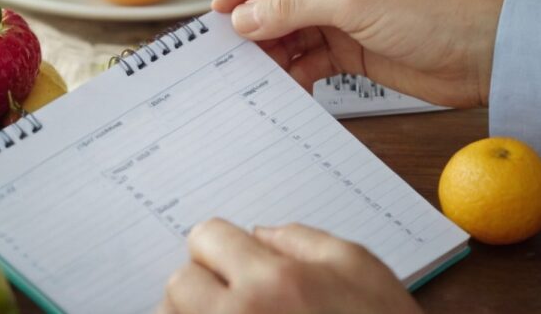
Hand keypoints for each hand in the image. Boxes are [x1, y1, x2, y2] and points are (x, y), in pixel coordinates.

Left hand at [156, 218, 421, 313]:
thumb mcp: (360, 269)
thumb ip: (305, 240)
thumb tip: (260, 234)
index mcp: (273, 282)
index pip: (206, 237)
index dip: (222, 243)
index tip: (234, 257)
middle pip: (180, 280)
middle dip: (204, 279)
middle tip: (234, 291)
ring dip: (192, 313)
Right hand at [212, 0, 507, 107]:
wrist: (486, 55)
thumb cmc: (432, 8)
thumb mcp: (355, 0)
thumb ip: (294, 6)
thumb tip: (243, 18)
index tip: (221, 10)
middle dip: (258, 23)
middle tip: (232, 52)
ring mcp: (345, 10)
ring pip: (292, 29)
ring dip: (275, 51)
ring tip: (256, 75)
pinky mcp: (352, 45)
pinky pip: (311, 57)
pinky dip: (297, 71)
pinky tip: (287, 87)